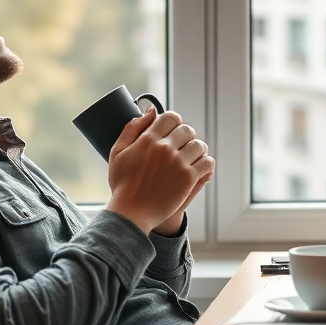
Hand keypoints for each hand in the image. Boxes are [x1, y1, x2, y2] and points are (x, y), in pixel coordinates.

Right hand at [105, 108, 215, 234]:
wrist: (131, 213)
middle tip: (181, 146)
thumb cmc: (123, 184)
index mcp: (148, 139)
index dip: (174, 121)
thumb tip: (151, 111)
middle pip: (187, 130)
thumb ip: (132, 128)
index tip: (172, 129)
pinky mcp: (188, 179)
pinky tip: (199, 168)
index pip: (171, 117)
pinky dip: (206, 164)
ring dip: (197, 149)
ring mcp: (178, 163)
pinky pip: (207, 163)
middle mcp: (165, 148)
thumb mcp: (118, 152)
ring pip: (199, 145)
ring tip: (191, 157)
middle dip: (185, 136)